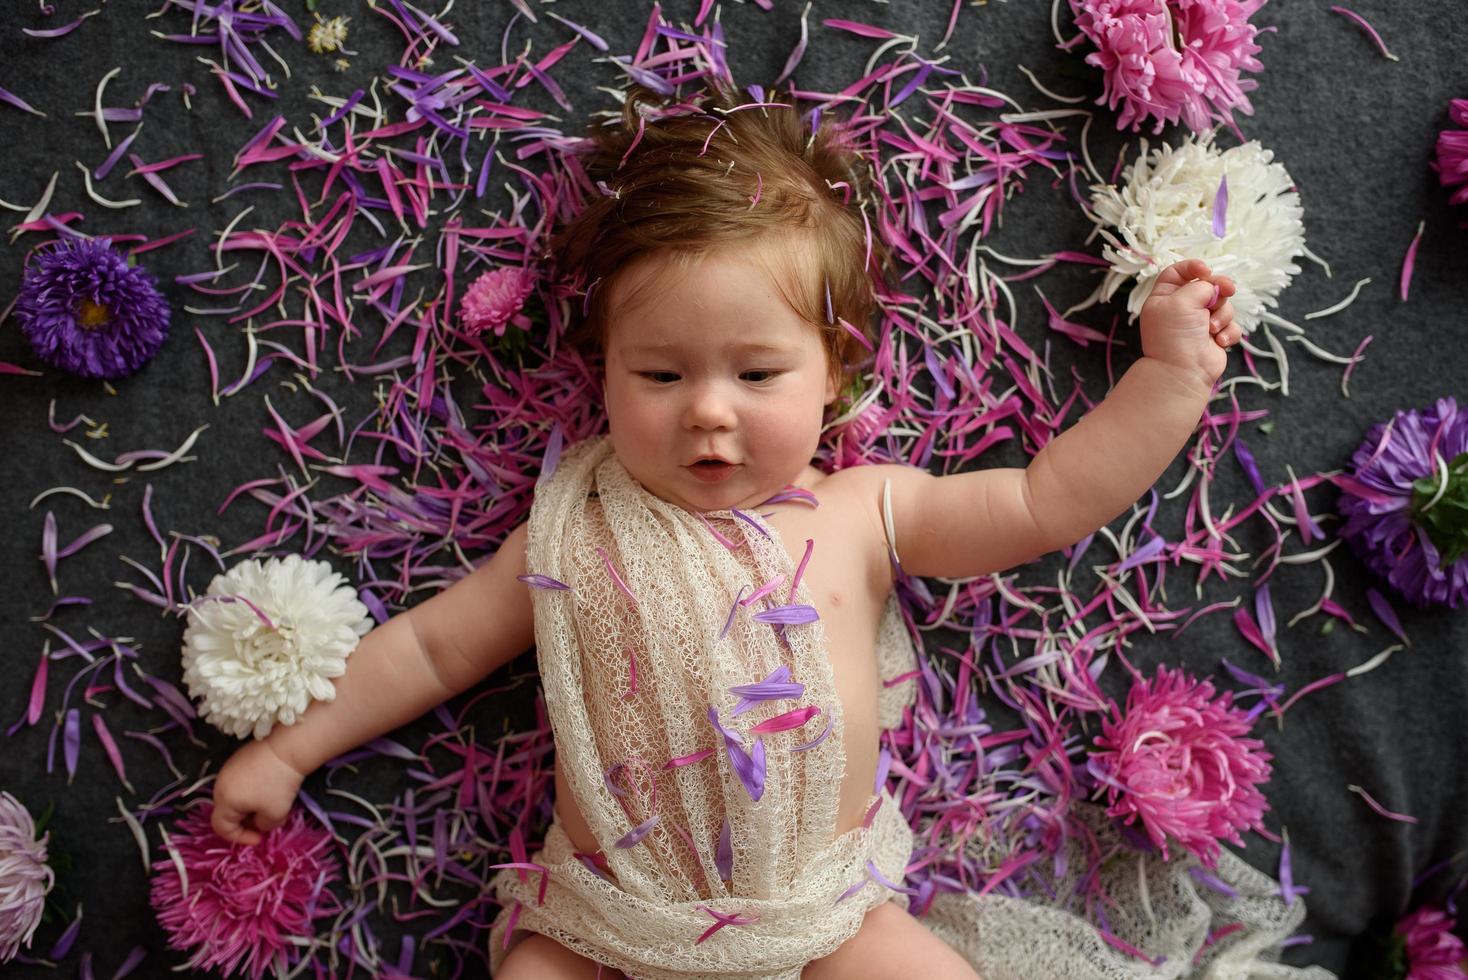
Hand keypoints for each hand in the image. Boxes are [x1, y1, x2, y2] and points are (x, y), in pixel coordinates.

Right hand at [211, 737, 305, 844]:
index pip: (222, 828)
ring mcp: (228, 769)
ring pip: (234, 798)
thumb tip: (260, 823)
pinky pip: (240, 783)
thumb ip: (263, 826)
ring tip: (270, 805)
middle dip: (246, 822)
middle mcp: (220, 785)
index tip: (260, 839)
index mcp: (224, 800)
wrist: (288, 748)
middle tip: (266, 822)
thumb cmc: (279, 784)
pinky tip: (269, 788)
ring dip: (249, 807)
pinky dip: (251, 792)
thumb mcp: (275, 815)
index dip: (240, 838)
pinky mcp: (239, 759)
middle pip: (227, 813)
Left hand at [1139, 259, 1239, 389]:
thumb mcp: (1181, 301)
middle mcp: (1181, 309)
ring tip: (1211, 330)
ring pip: (1223, 305)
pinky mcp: (1215, 336)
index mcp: (1164, 298)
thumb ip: (1200, 286)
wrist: (1183, 374)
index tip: (1206, 269)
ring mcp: (1199, 323)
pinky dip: (1228, 332)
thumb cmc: (1175, 336)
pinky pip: (1231, 325)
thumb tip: (1213, 288)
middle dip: (1219, 287)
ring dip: (1221, 315)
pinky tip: (1219, 342)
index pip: (1177, 273)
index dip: (1192, 267)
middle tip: (1228, 290)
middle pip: (1207, 285)